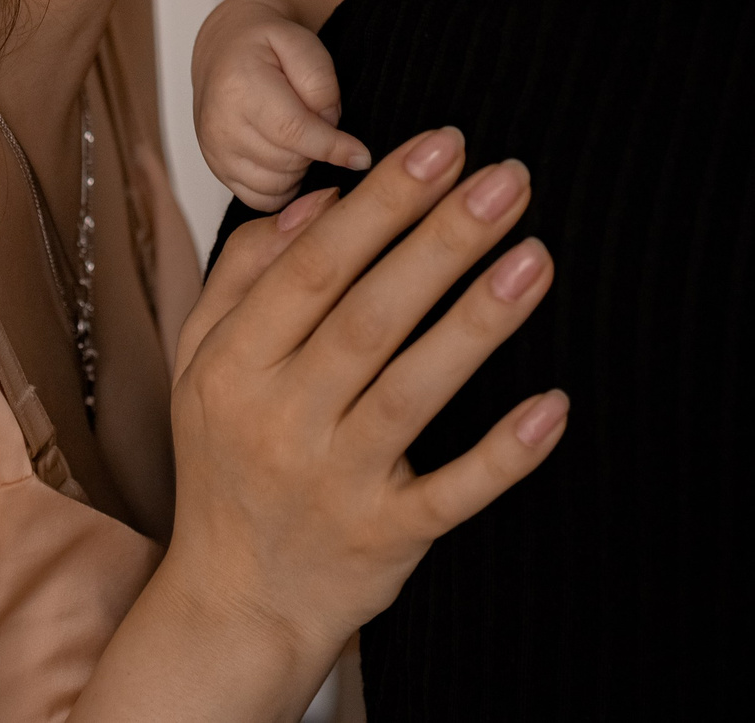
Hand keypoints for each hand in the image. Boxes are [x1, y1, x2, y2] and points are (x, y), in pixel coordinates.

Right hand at [153, 130, 566, 687]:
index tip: (442, 146)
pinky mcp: (385, 539)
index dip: (381, 203)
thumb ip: (246, 276)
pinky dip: (501, 454)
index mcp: (235, 366)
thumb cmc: (229, 463)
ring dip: (477, 324)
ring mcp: (335, 483)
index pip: (315, 268)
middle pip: (368, 316)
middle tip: (508, 177)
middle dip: (441, 240)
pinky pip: (450, 493)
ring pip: (412, 394)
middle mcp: (281, 420)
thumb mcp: (201, 366)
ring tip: (536, 256)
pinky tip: (552, 406)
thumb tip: (317, 201)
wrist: (233, 607)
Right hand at [191, 0, 370, 209]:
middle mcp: (220, 124)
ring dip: (301, 169)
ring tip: (304, 139)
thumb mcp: (301, 44)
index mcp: (240, 87)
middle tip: (320, 125)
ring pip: (276, 185)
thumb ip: (320, 84)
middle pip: (287, 161)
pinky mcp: (217, 170)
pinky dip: (283, 188)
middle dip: (317, 150)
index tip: (361, 157)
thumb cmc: (267, 44)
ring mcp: (215, 151)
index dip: (332, 148)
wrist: (226, 50)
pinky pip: (261, 199)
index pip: (293, 131)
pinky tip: (290, 161)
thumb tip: (331, 129)